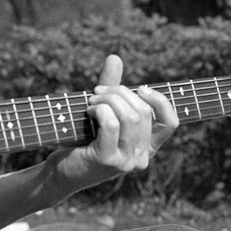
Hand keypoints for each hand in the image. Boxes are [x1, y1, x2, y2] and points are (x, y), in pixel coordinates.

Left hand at [49, 54, 179, 191]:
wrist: (60, 172)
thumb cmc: (82, 141)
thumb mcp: (103, 113)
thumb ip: (112, 88)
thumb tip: (114, 58)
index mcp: (147, 148)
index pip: (171, 122)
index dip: (159, 100)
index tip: (140, 88)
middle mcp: (141, 157)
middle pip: (143, 112)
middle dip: (120, 93)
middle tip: (98, 92)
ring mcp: (126, 162)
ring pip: (130, 117)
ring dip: (108, 100)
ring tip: (92, 101)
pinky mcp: (107, 161)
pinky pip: (112, 124)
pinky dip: (100, 110)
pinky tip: (89, 111)